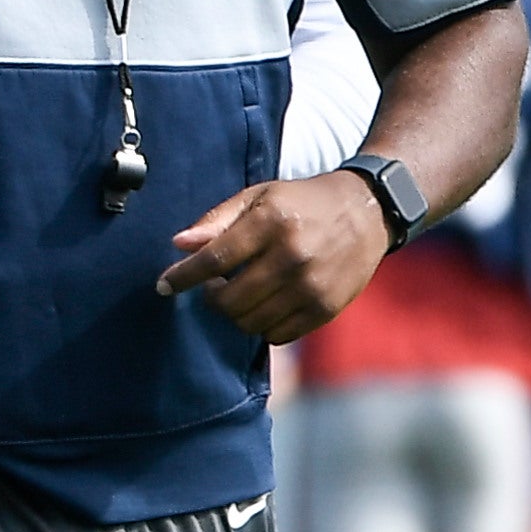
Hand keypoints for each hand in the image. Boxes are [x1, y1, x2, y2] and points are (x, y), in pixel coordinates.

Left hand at [158, 174, 389, 342]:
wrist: (367, 211)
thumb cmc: (302, 202)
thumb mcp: (259, 196)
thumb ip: (218, 220)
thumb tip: (179, 244)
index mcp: (272, 222)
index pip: (214, 259)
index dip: (182, 277)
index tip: (163, 286)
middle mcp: (293, 256)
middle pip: (229, 300)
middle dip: (212, 297)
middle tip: (215, 285)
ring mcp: (312, 286)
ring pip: (250, 322)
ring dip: (236, 313)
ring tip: (241, 293)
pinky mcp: (326, 309)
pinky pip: (277, 335)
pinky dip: (263, 326)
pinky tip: (266, 305)